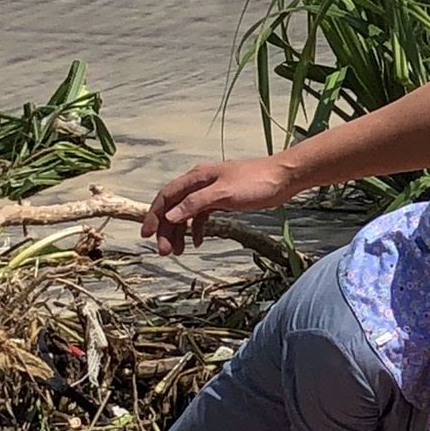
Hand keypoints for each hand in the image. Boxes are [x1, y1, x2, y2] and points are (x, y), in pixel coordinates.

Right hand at [143, 153, 296, 255]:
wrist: (283, 178)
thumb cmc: (256, 182)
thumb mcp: (223, 194)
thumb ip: (195, 204)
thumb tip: (170, 217)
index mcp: (196, 178)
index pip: (166, 196)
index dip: (154, 215)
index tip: (146, 235)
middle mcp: (200, 183)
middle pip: (174, 207)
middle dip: (166, 230)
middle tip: (164, 252)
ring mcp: (211, 192)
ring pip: (186, 213)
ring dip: (179, 232)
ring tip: (177, 252)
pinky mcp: (222, 200)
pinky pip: (202, 216)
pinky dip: (197, 229)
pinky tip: (197, 242)